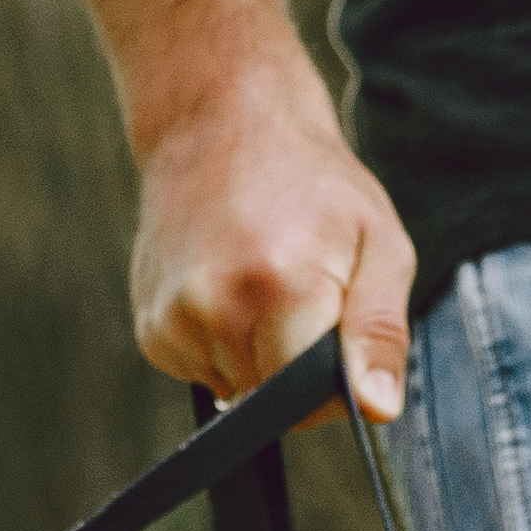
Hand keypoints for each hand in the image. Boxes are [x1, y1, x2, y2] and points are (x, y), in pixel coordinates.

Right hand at [129, 58, 418, 417]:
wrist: (221, 122)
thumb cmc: (312, 182)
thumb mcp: (378, 244)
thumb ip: (379, 334)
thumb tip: (378, 408)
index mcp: (280, 287)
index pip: (308, 400)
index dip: (332, 383)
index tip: (337, 330)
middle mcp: (216, 308)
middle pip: (271, 400)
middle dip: (295, 367)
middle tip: (302, 293)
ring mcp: (174, 318)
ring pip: (235, 388)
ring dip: (256, 355)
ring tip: (261, 281)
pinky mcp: (151, 327)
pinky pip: (201, 370)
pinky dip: (221, 345)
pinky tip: (228, 287)